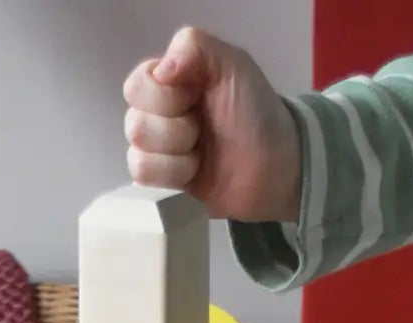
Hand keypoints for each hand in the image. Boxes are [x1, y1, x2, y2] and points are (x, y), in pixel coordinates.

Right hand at [123, 26, 302, 223]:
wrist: (277, 166)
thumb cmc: (256, 112)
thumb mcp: (232, 64)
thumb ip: (194, 47)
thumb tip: (161, 71)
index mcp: (168, 80)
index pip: (137, 87)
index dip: (166, 98)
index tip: (197, 99)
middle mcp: (157, 114)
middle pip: (135, 124)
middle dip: (175, 130)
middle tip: (203, 130)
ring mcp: (159, 151)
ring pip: (137, 154)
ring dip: (177, 157)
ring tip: (202, 155)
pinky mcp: (164, 184)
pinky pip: (143, 182)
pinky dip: (173, 177)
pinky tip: (195, 174)